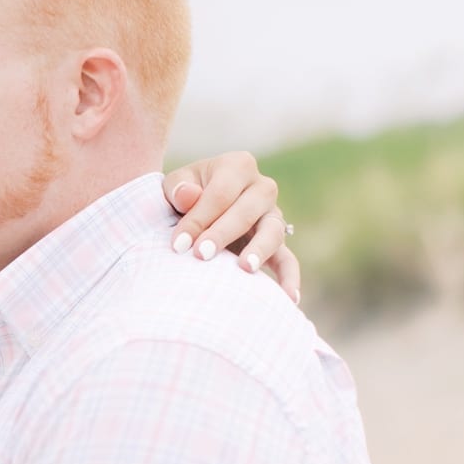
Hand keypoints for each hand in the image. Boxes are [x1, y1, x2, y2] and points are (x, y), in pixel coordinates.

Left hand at [162, 151, 302, 304]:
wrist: (192, 210)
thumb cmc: (182, 197)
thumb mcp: (174, 186)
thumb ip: (178, 189)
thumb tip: (189, 195)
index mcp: (237, 166)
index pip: (221, 192)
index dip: (199, 218)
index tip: (178, 244)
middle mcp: (262, 187)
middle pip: (248, 210)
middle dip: (223, 233)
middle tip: (201, 255)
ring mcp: (272, 215)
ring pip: (273, 231)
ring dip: (259, 250)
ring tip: (245, 269)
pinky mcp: (275, 242)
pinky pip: (287, 259)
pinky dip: (289, 277)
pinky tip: (288, 297)